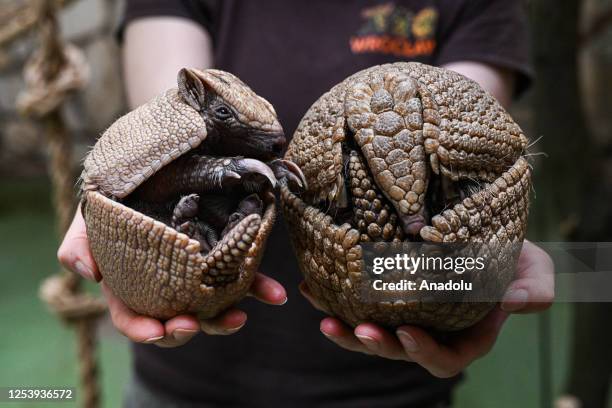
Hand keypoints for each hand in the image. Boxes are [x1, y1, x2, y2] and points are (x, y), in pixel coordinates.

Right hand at [58, 207, 286, 346]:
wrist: (156, 163)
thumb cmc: (119, 191)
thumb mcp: (92, 213)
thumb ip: (80, 241)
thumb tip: (86, 273)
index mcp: (132, 282)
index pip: (133, 316)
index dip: (143, 329)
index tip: (158, 329)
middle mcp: (167, 283)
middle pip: (174, 319)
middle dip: (185, 328)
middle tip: (195, 322)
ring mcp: (197, 272)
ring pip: (211, 306)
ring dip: (225, 318)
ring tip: (239, 317)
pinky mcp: (224, 254)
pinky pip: (243, 276)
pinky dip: (260, 288)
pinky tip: (276, 294)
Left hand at [300, 240, 553, 376]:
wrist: (486, 232)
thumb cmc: (515, 258)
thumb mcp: (536, 273)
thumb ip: (533, 291)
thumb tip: (512, 303)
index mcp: (464, 336)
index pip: (444, 358)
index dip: (424, 352)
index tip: (409, 332)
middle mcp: (430, 329)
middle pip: (398, 349)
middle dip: (376, 345)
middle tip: (357, 330)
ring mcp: (405, 312)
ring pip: (371, 331)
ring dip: (345, 328)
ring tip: (323, 314)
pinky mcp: (384, 293)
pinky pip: (356, 302)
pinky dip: (333, 297)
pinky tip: (313, 285)